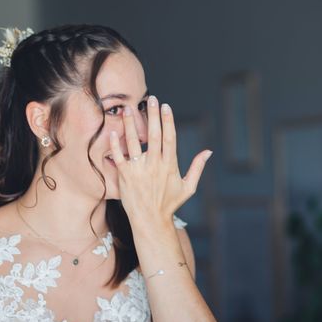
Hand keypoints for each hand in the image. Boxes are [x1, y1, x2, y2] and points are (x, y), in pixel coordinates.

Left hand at [109, 95, 211, 233]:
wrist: (151, 222)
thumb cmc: (169, 204)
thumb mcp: (188, 187)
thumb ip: (197, 168)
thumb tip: (208, 152)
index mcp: (170, 165)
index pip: (170, 137)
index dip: (168, 121)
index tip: (165, 106)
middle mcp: (155, 165)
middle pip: (154, 135)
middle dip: (153, 116)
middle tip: (151, 99)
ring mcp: (139, 170)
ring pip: (134, 142)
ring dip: (132, 124)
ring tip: (129, 109)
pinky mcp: (125, 176)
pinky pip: (118, 157)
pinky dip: (115, 144)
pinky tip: (112, 131)